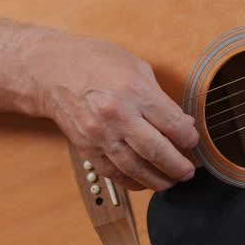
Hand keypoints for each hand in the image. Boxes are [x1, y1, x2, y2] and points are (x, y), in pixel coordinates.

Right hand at [35, 33, 198, 190]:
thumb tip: (183, 125)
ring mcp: (100, 135)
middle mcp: (117, 116)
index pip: (172, 125)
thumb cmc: (96, 62)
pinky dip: (132, 182)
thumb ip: (161, 99)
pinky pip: (113, 173)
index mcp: (134, 92)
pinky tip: (145, 181)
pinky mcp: (87, 148)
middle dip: (178, 166)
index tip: (193, 142)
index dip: (189, 139)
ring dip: (158, 180)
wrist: (51, 69)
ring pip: (135, 169)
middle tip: (187, 172)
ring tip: (171, 182)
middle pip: (156, 152)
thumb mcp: (137, 68)